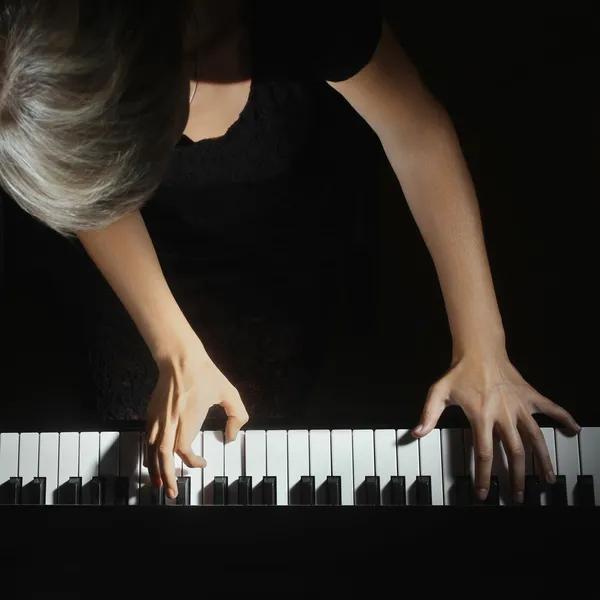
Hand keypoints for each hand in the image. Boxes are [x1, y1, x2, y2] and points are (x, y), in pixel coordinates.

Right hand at [143, 341, 248, 498]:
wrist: (180, 359)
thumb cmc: (206, 375)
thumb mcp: (229, 393)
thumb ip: (238, 415)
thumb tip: (231, 437)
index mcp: (187, 420)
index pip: (185, 451)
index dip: (194, 462)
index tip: (203, 462)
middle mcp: (169, 422)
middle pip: (163, 458)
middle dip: (167, 478)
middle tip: (172, 494)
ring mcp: (157, 418)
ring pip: (151, 451)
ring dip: (154, 470)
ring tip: (159, 485)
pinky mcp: (150, 413)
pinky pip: (146, 440)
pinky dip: (148, 454)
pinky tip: (152, 462)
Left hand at [411, 351, 579, 502]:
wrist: (479, 349)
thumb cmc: (459, 372)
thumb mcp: (439, 392)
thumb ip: (428, 414)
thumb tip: (417, 433)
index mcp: (482, 416)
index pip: (484, 453)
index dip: (484, 475)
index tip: (484, 492)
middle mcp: (503, 414)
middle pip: (514, 452)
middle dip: (516, 476)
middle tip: (518, 495)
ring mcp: (519, 405)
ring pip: (535, 437)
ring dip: (542, 459)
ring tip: (548, 479)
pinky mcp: (529, 395)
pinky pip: (551, 408)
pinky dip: (564, 417)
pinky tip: (574, 429)